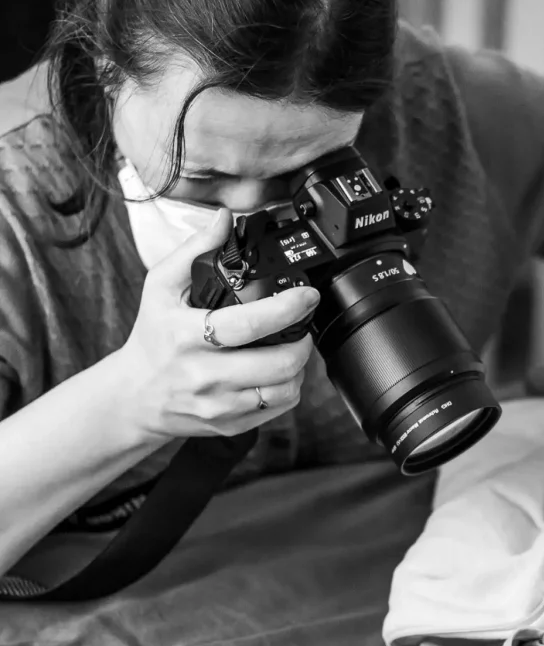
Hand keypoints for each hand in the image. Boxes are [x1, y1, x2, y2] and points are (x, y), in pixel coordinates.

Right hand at [115, 209, 321, 439]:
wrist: (134, 396)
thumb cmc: (153, 337)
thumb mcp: (159, 287)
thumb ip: (193, 249)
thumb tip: (225, 220)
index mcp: (187, 336)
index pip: (249, 325)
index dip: (287, 308)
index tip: (307, 295)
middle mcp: (204, 374)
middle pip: (279, 363)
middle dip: (303, 340)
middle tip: (302, 325)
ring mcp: (219, 404)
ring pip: (285, 389)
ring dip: (300, 366)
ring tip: (292, 348)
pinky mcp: (231, 425)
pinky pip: (278, 408)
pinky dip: (289, 388)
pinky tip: (279, 373)